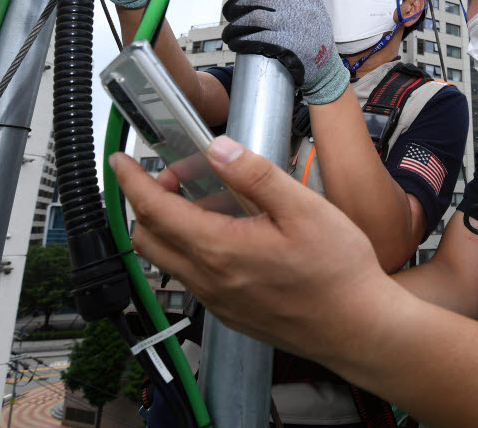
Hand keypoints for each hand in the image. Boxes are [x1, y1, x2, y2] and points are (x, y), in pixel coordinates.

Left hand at [110, 136, 390, 360]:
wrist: (357, 328)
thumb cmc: (337, 273)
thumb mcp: (304, 209)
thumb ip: (256, 176)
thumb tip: (218, 149)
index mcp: (220, 250)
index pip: (154, 211)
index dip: (131, 182)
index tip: (121, 163)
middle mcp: (209, 280)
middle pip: (148, 240)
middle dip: (146, 204)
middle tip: (173, 178)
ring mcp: (218, 302)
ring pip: (168, 262)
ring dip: (170, 228)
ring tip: (208, 203)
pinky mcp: (231, 314)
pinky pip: (193, 280)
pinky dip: (192, 251)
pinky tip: (230, 236)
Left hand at [222, 0, 348, 103]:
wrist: (327, 66)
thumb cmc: (318, 33)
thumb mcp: (317, 4)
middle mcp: (297, 8)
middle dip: (236, 5)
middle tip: (227, 13)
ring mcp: (292, 27)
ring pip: (254, 18)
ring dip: (235, 26)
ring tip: (227, 34)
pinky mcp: (288, 46)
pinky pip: (258, 39)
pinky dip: (242, 41)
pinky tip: (235, 44)